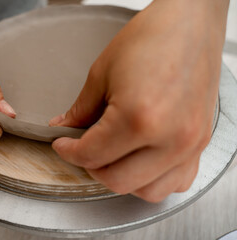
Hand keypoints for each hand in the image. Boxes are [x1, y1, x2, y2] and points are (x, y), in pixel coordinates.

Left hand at [50, 0, 228, 201]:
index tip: (63, 144)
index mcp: (139, 118)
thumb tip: (65, 128)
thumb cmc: (151, 37)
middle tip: (82, 150)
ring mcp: (190, 144)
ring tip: (110, 157)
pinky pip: (176, 182)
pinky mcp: (201, 143)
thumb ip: (81, 109)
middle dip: (90, 167)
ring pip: (147, 190)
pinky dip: (153, 179)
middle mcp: (169, 138)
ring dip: (122, 178)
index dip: (68, 152)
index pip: (92, 155)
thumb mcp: (103, 72)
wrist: (191, 23)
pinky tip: (141, 161)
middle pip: (116, 180)